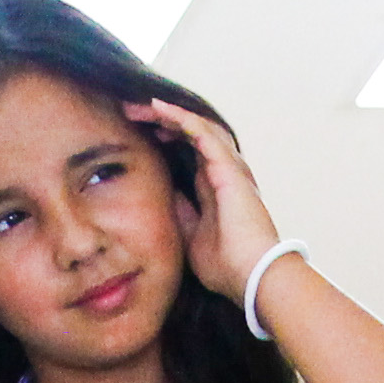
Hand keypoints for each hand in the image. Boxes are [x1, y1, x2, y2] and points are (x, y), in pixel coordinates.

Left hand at [121, 99, 279, 308]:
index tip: (137, 133)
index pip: (188, 152)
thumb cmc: (227, 265)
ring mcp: (228, 167)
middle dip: (162, 121)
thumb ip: (180, 213)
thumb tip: (162, 193)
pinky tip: (159, 109)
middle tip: (132, 113)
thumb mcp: (190, 237)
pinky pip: (202, 132)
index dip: (165, 139)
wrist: (252, 277)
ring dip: (168, 114)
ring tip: (142, 105)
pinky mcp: (228, 167)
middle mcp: (224, 172)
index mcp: (215, 188)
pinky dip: (181, 118)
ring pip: (197, 127)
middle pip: (191, 134)